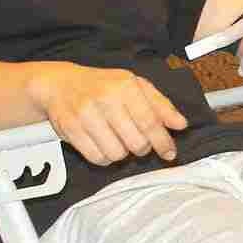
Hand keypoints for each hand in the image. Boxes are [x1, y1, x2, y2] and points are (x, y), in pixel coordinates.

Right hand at [30, 64, 188, 165]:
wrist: (61, 85)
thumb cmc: (104, 86)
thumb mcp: (136, 86)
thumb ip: (161, 105)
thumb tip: (180, 124)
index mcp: (126, 86)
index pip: (150, 122)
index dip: (163, 142)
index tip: (169, 153)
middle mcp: (105, 99)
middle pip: (136, 142)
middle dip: (143, 148)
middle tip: (139, 142)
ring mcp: (85, 115)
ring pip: (117, 153)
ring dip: (123, 153)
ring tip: (119, 140)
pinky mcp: (70, 130)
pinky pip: (97, 158)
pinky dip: (105, 157)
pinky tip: (105, 144)